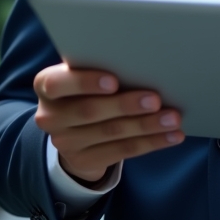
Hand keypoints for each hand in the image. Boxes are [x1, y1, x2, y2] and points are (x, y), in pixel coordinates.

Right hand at [33, 63, 184, 183]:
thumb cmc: (86, 87)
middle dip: (126, 105)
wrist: (73, 129)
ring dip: (146, 126)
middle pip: (90, 111)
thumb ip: (98, 66)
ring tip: (172, 118)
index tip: (114, 81)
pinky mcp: (84, 160)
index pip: (57, 84)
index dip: (85, 82)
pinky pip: (122, 151)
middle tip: (156, 99)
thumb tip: (141, 59)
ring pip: (111, 133)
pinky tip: (172, 136)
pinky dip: (151, 142)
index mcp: (46, 85)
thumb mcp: (82, 74)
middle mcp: (50, 116)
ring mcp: (65, 142)